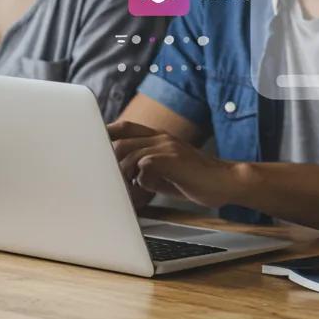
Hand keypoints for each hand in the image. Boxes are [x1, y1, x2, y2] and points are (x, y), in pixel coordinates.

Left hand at [108, 121, 239, 207]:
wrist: (226, 181)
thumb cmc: (198, 180)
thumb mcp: (168, 174)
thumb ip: (149, 171)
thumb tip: (130, 178)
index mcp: (160, 138)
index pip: (126, 127)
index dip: (107, 133)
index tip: (91, 145)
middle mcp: (162, 137)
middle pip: (121, 138)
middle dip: (107, 157)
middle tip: (103, 176)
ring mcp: (167, 146)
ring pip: (128, 151)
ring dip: (121, 173)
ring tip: (126, 189)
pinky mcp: (172, 158)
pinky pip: (142, 165)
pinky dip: (138, 180)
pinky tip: (145, 190)